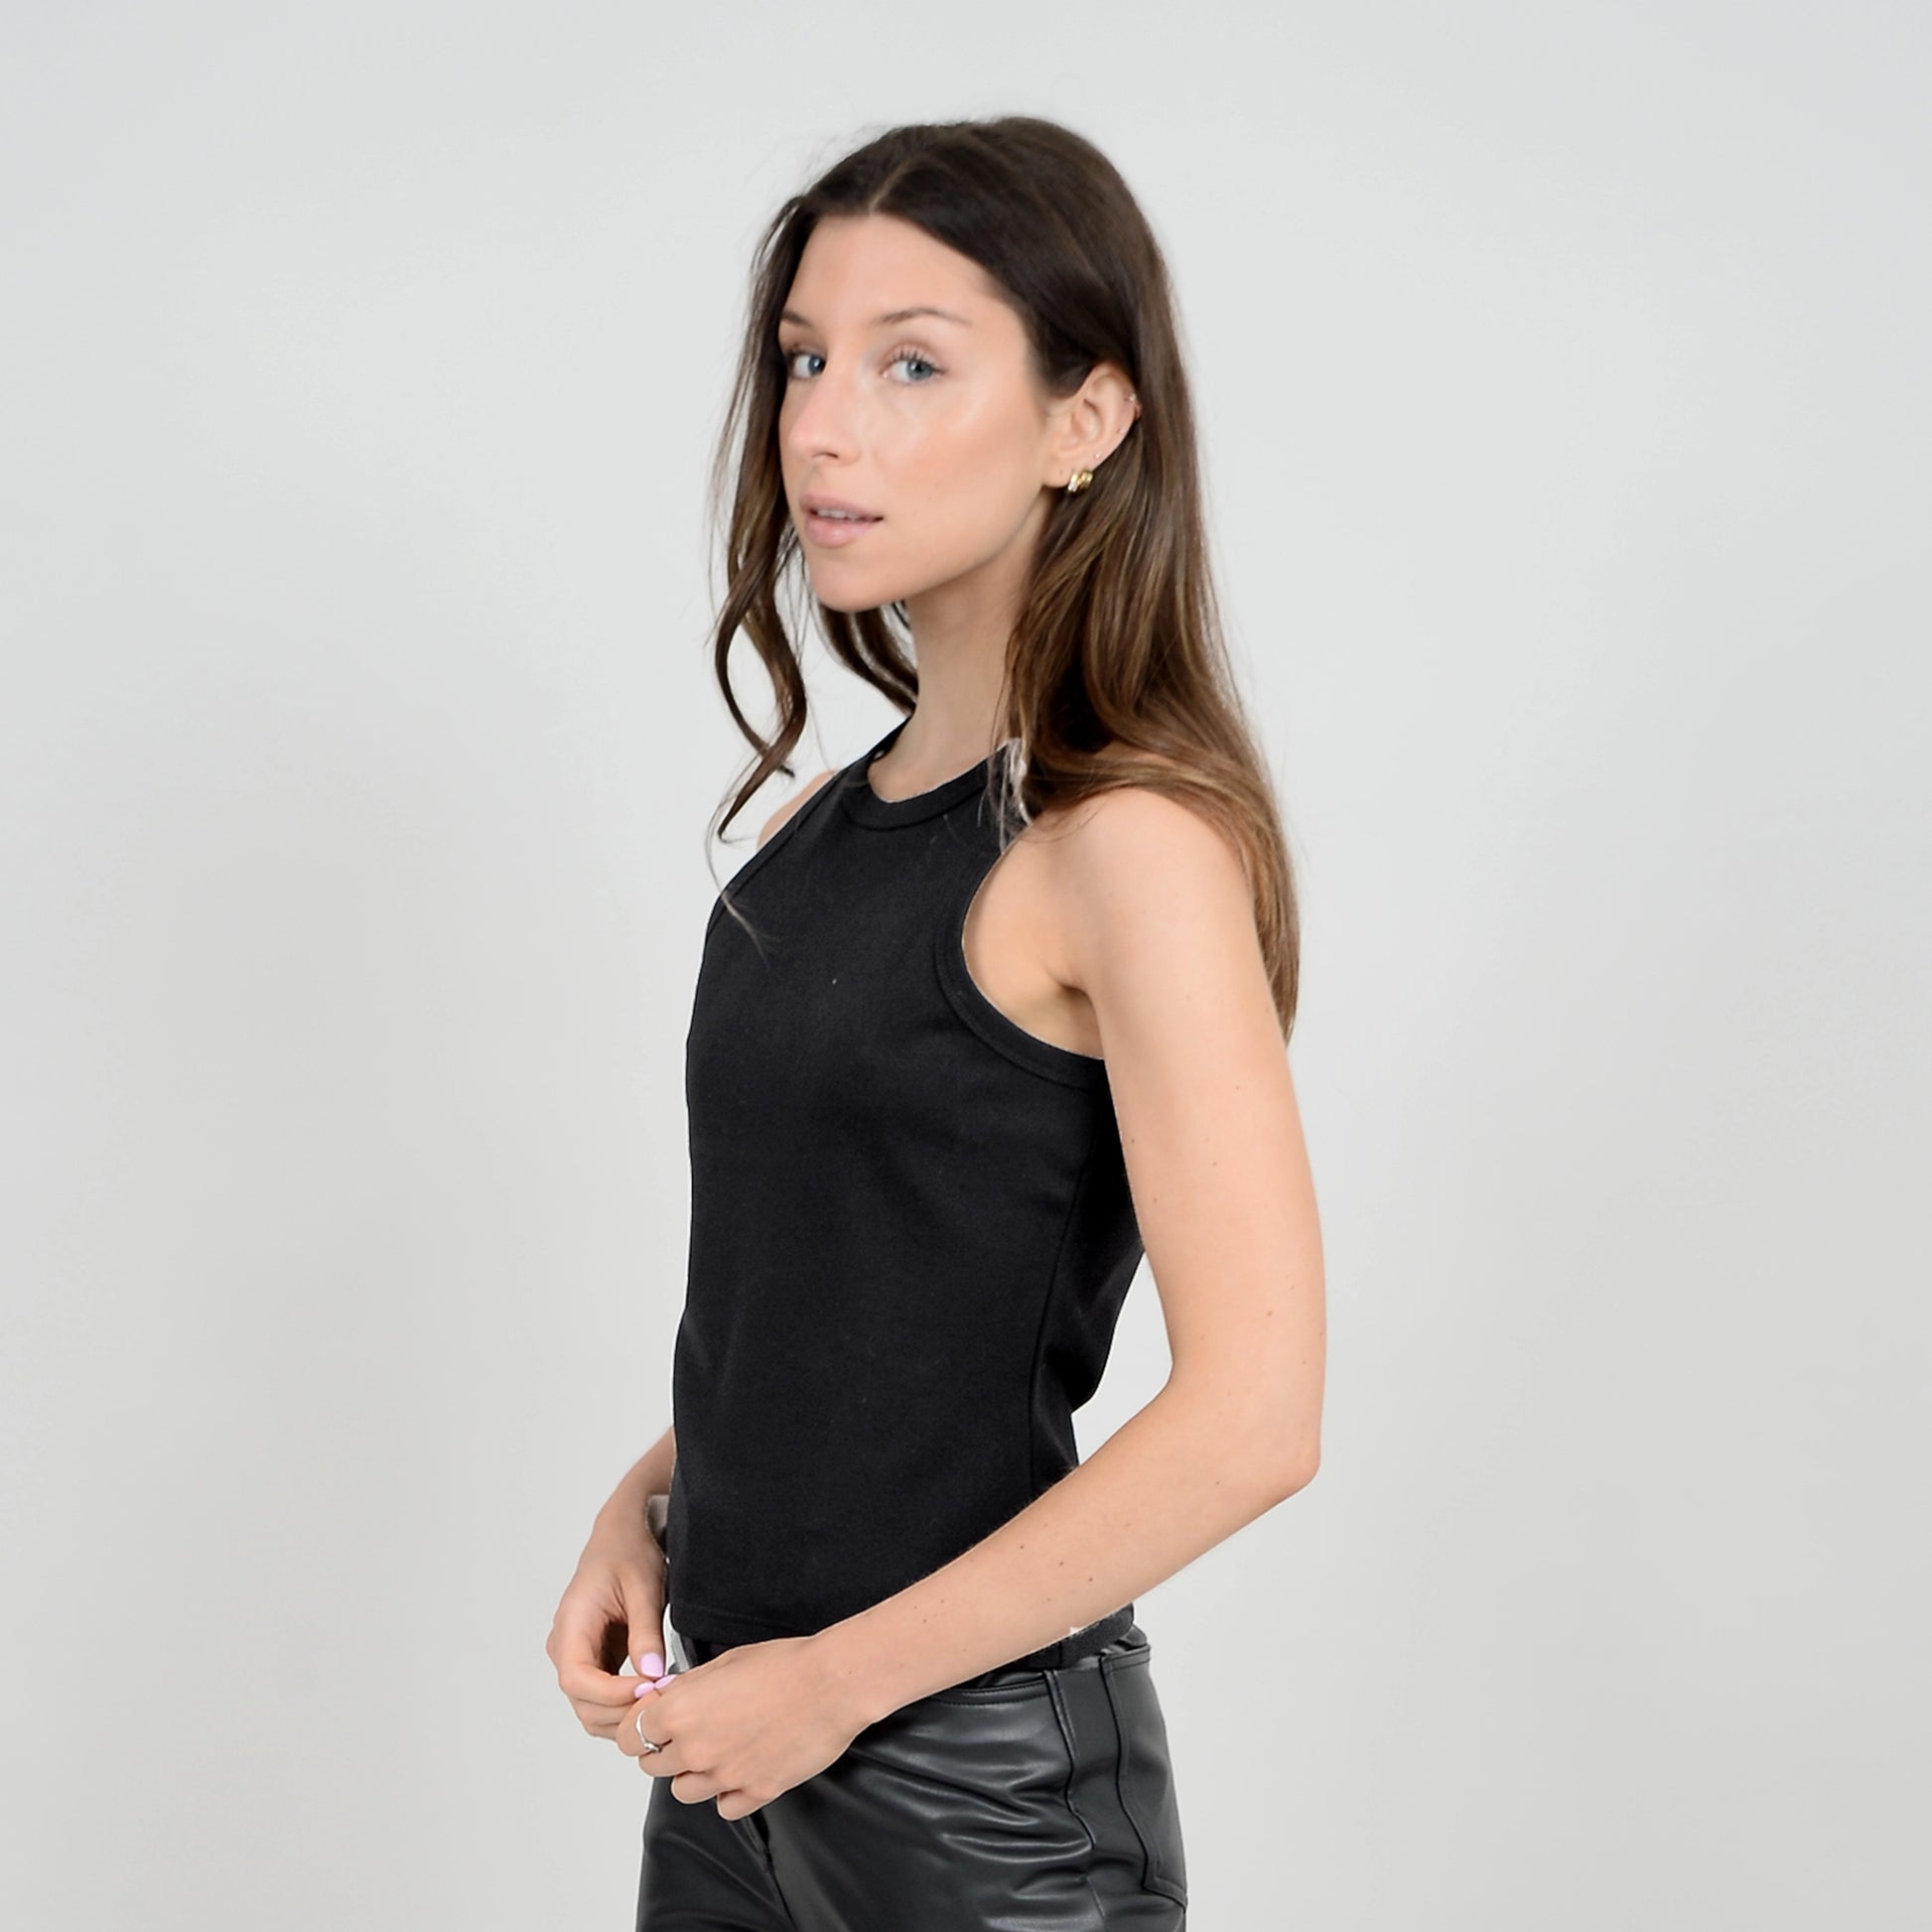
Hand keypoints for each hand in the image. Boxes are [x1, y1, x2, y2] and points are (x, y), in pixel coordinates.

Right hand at [546, 1511, 676, 1747]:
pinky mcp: (594, 1663)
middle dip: (622, 1711)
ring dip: (625, 1714)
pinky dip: (626, 1706)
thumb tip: (651, 1674)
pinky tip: (655, 1695)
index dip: (611, 1694)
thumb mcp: (644, 1587)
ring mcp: (577, 1658)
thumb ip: (645, 1632)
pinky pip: (603, 1699)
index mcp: (572, 1623)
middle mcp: (565, 1646)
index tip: (649, 1687)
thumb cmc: (629, 1552)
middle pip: (582, 1703)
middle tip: (664, 1699)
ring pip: (591, 1709)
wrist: (622, 1537)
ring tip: (663, 1699)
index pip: (576, 1679)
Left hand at [620, 1633, 869, 1819]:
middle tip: (687, 1730)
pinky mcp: (755, 1794)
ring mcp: (724, 1777)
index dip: (638, 1727)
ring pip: (683, 1791)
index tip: (651, 1720)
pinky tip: (740, 1769)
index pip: (630, 1736)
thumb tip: (666, 1697)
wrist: (830, 1684)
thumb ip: (687, 1686)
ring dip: (692, 1773)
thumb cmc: (783, 1664)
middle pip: (652, 1765)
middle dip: (663, 1748)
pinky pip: (724, 1807)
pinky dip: (727, 1793)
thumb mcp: (724, 1662)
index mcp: (680, 1712)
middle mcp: (695, 1750)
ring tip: (715, 1750)